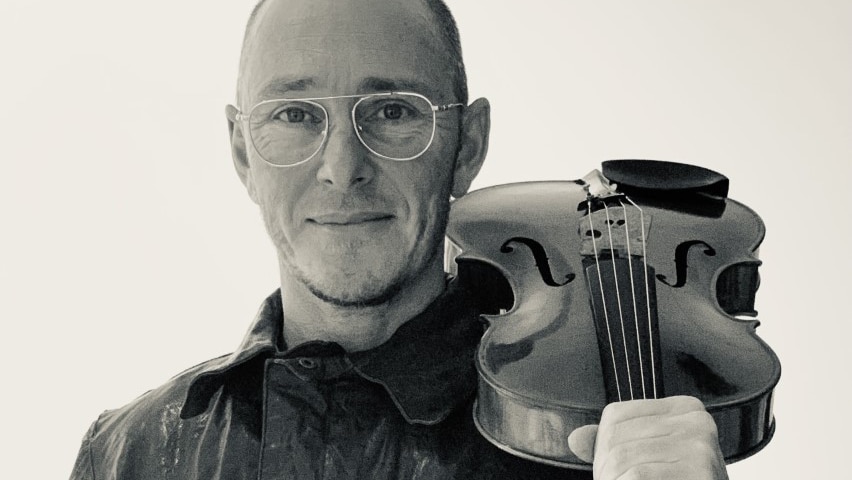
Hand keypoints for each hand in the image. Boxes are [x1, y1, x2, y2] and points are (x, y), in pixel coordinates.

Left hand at [567, 396, 726, 479]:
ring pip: (622, 459)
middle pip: (615, 437)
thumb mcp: (650, 459)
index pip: (614, 415)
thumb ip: (615, 444)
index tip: (619, 471)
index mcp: (684, 409)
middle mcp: (697, 421)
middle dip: (608, 470)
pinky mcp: (700, 471)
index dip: (604, 448)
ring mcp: (701, 446)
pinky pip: (638, 475)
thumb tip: (575, 439)